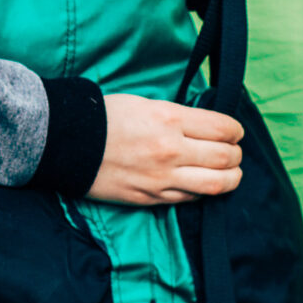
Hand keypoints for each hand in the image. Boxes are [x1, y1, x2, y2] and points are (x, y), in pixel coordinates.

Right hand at [88, 94, 243, 205]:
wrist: (66, 143)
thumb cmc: (104, 118)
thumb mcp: (146, 104)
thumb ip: (178, 116)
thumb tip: (207, 126)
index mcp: (170, 119)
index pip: (224, 128)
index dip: (236, 131)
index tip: (234, 132)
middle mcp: (171, 150)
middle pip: (227, 157)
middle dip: (236, 154)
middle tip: (232, 151)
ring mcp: (162, 178)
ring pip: (217, 184)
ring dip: (231, 178)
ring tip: (229, 173)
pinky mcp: (151, 197)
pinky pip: (190, 198)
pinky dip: (202, 191)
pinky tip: (199, 183)